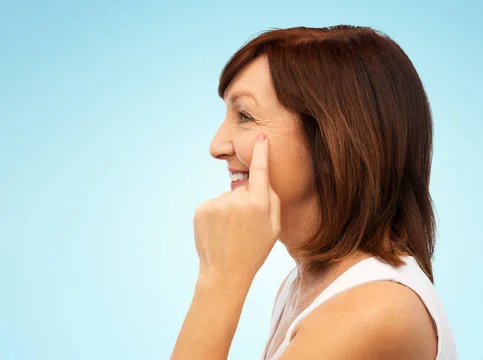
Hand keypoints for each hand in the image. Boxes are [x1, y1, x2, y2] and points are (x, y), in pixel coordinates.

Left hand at [193, 133, 280, 282]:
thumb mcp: (274, 228)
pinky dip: (216, 215)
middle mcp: (237, 200)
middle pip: (243, 189)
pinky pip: (213, 204)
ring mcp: (217, 203)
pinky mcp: (201, 209)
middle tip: (245, 226)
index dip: (261, 152)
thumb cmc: (254, 251)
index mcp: (259, 204)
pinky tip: (218, 232)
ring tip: (230, 232)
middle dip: (245, 201)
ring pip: (227, 198)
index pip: (260, 170)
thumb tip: (263, 180)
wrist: (224, 273)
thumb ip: (271, 201)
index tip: (260, 136)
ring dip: (229, 210)